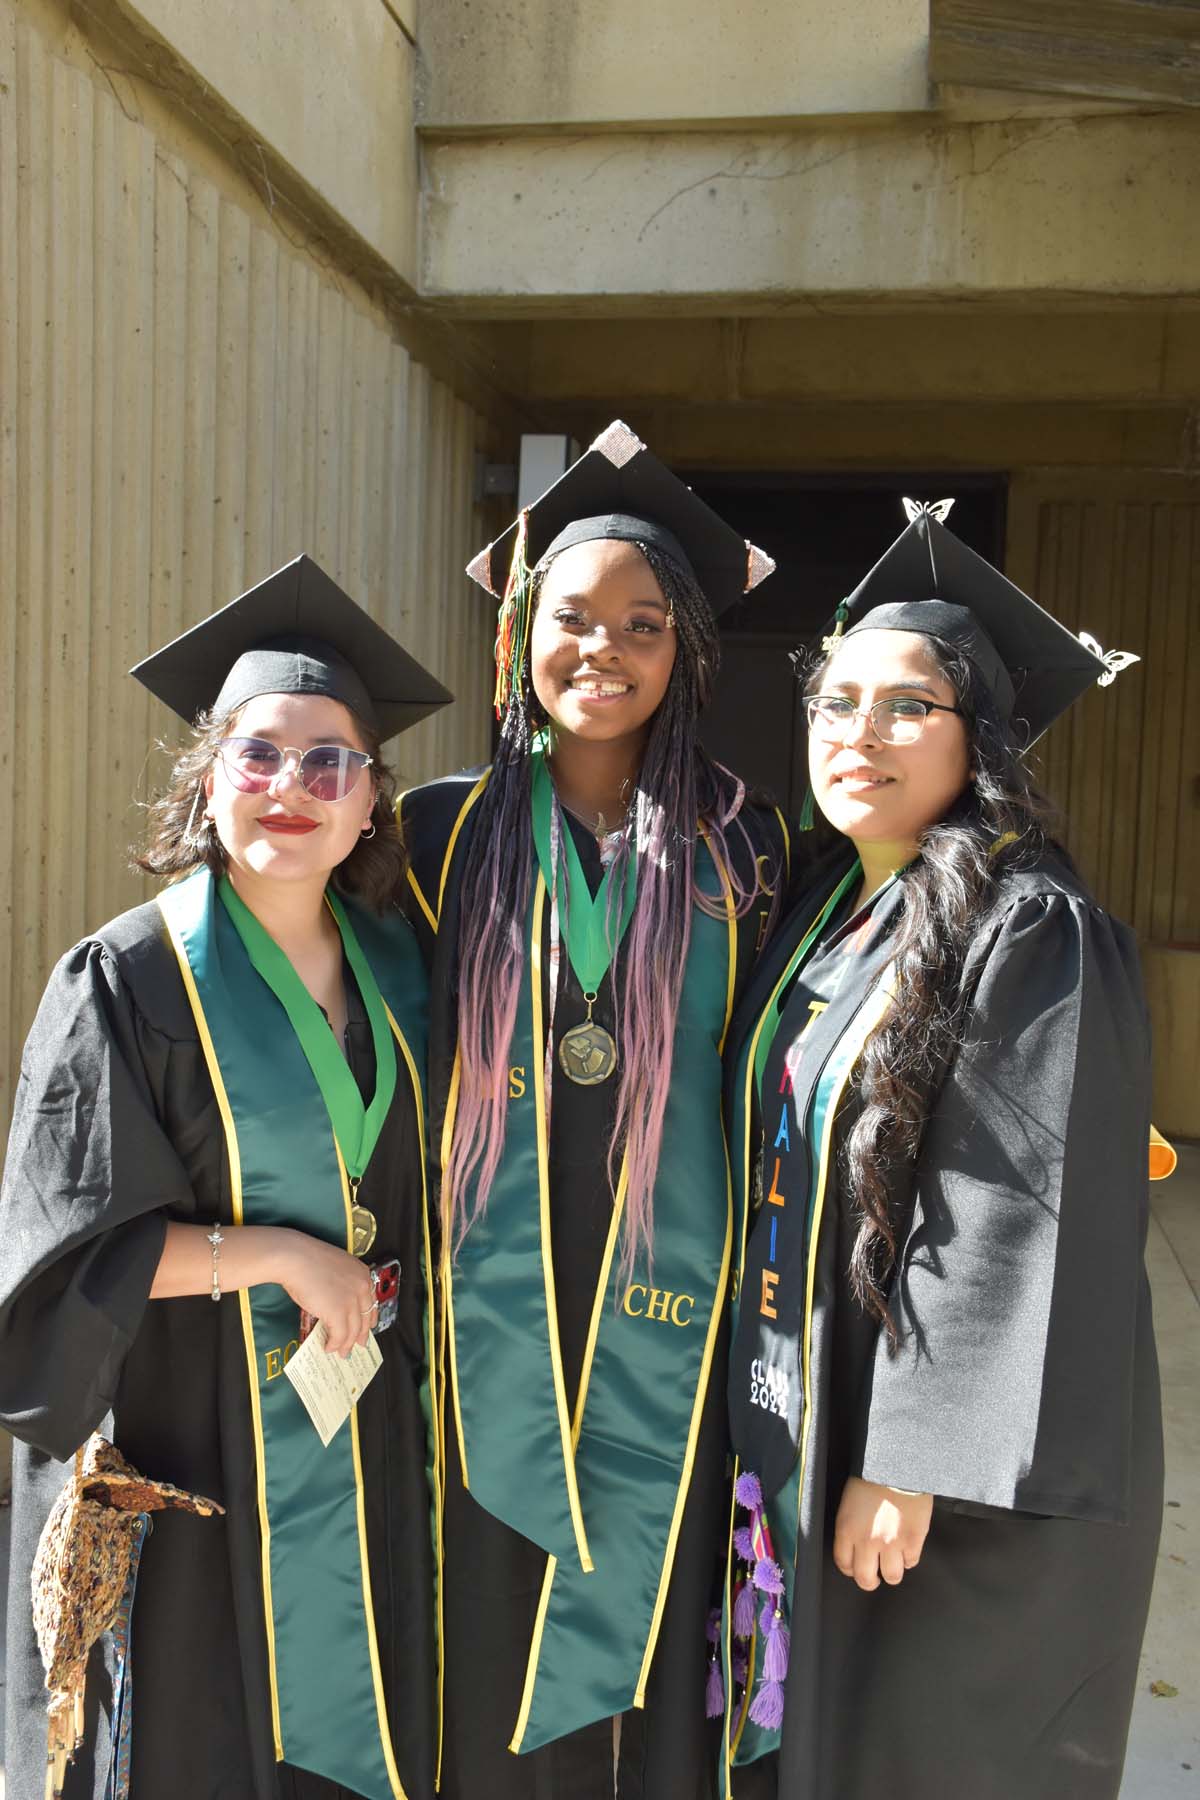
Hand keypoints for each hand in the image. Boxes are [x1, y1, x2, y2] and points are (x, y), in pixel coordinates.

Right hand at [276, 1232, 376, 1356]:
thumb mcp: (333, 1268)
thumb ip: (341, 1284)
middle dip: (360, 1335)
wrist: (295, 1258)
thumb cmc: (307, 1259)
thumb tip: (336, 1303)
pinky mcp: (338, 1313)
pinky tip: (328, 1347)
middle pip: (364, 1318)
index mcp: (362, 1273)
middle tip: (358, 1345)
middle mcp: (361, 1287)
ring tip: (341, 1353)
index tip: (366, 1327)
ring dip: (346, 1345)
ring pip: (353, 1330)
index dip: (368, 1317)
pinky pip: (339, 1336)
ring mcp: (351, 1301)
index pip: (371, 1301)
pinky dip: (334, 1344)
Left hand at [832, 1477, 931, 1590]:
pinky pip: (911, 1562)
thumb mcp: (850, 1500)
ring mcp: (892, 1543)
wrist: (898, 1464)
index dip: (851, 1568)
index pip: (844, 1563)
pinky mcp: (913, 1540)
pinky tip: (907, 1547)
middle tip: (875, 1576)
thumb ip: (851, 1525)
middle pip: (865, 1579)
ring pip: (892, 1576)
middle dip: (870, 1580)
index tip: (856, 1566)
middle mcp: (867, 1541)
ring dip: (892, 1571)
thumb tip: (855, 1543)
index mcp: (847, 1529)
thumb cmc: (872, 1475)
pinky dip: (909, 1557)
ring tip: (893, 1562)